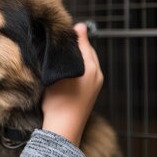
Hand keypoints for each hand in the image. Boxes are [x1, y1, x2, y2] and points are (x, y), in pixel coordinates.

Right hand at [41, 22, 102, 146]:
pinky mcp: (90, 93)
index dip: (73, 34)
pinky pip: (84, 73)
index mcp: (92, 68)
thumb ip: (70, 49)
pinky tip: (63, 69)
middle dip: (75, 45)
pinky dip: (75, 67)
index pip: (84, 43)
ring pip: (85, 63)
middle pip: (87, 52)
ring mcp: (95, 85)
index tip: (61, 27)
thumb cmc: (59, 100)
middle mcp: (97, 75)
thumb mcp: (61, 71)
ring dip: (74, 57)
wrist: (63, 128)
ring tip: (60, 53)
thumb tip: (78, 27)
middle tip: (59, 39)